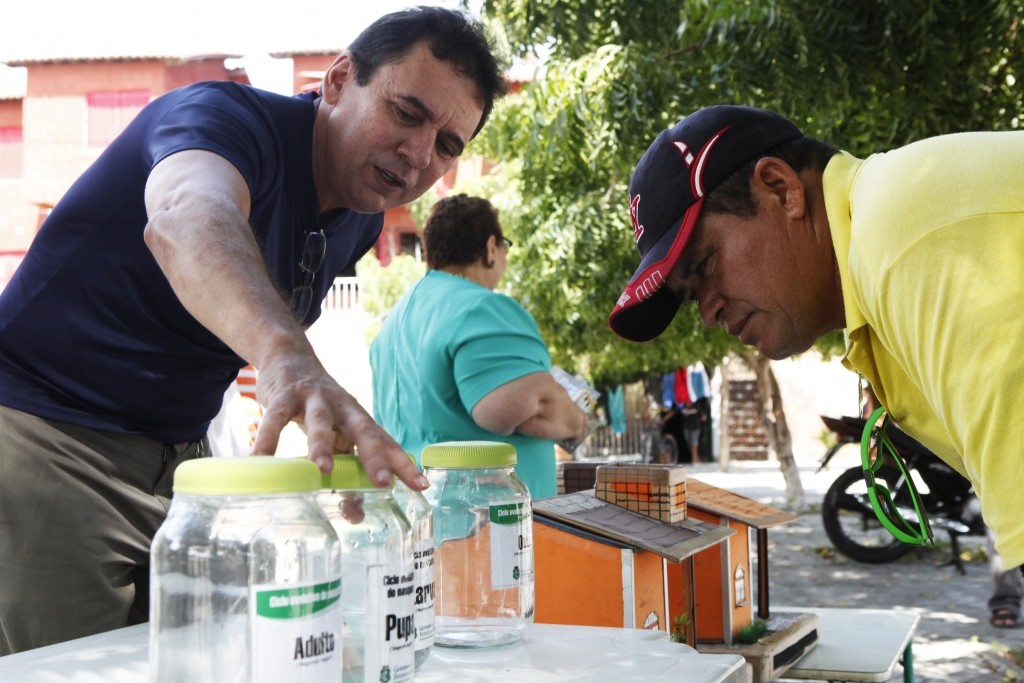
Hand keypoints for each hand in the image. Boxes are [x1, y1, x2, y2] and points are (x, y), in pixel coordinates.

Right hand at [251, 351, 426, 490]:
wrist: (290, 358)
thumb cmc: (319, 410)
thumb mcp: (336, 436)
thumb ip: (346, 471)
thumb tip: (355, 515)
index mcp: (360, 420)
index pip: (387, 443)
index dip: (404, 464)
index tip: (422, 486)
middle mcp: (344, 408)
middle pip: (364, 431)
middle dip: (374, 456)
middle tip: (382, 482)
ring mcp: (314, 398)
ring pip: (321, 421)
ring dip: (322, 445)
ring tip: (322, 470)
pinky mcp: (285, 394)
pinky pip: (276, 417)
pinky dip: (268, 438)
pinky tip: (260, 458)